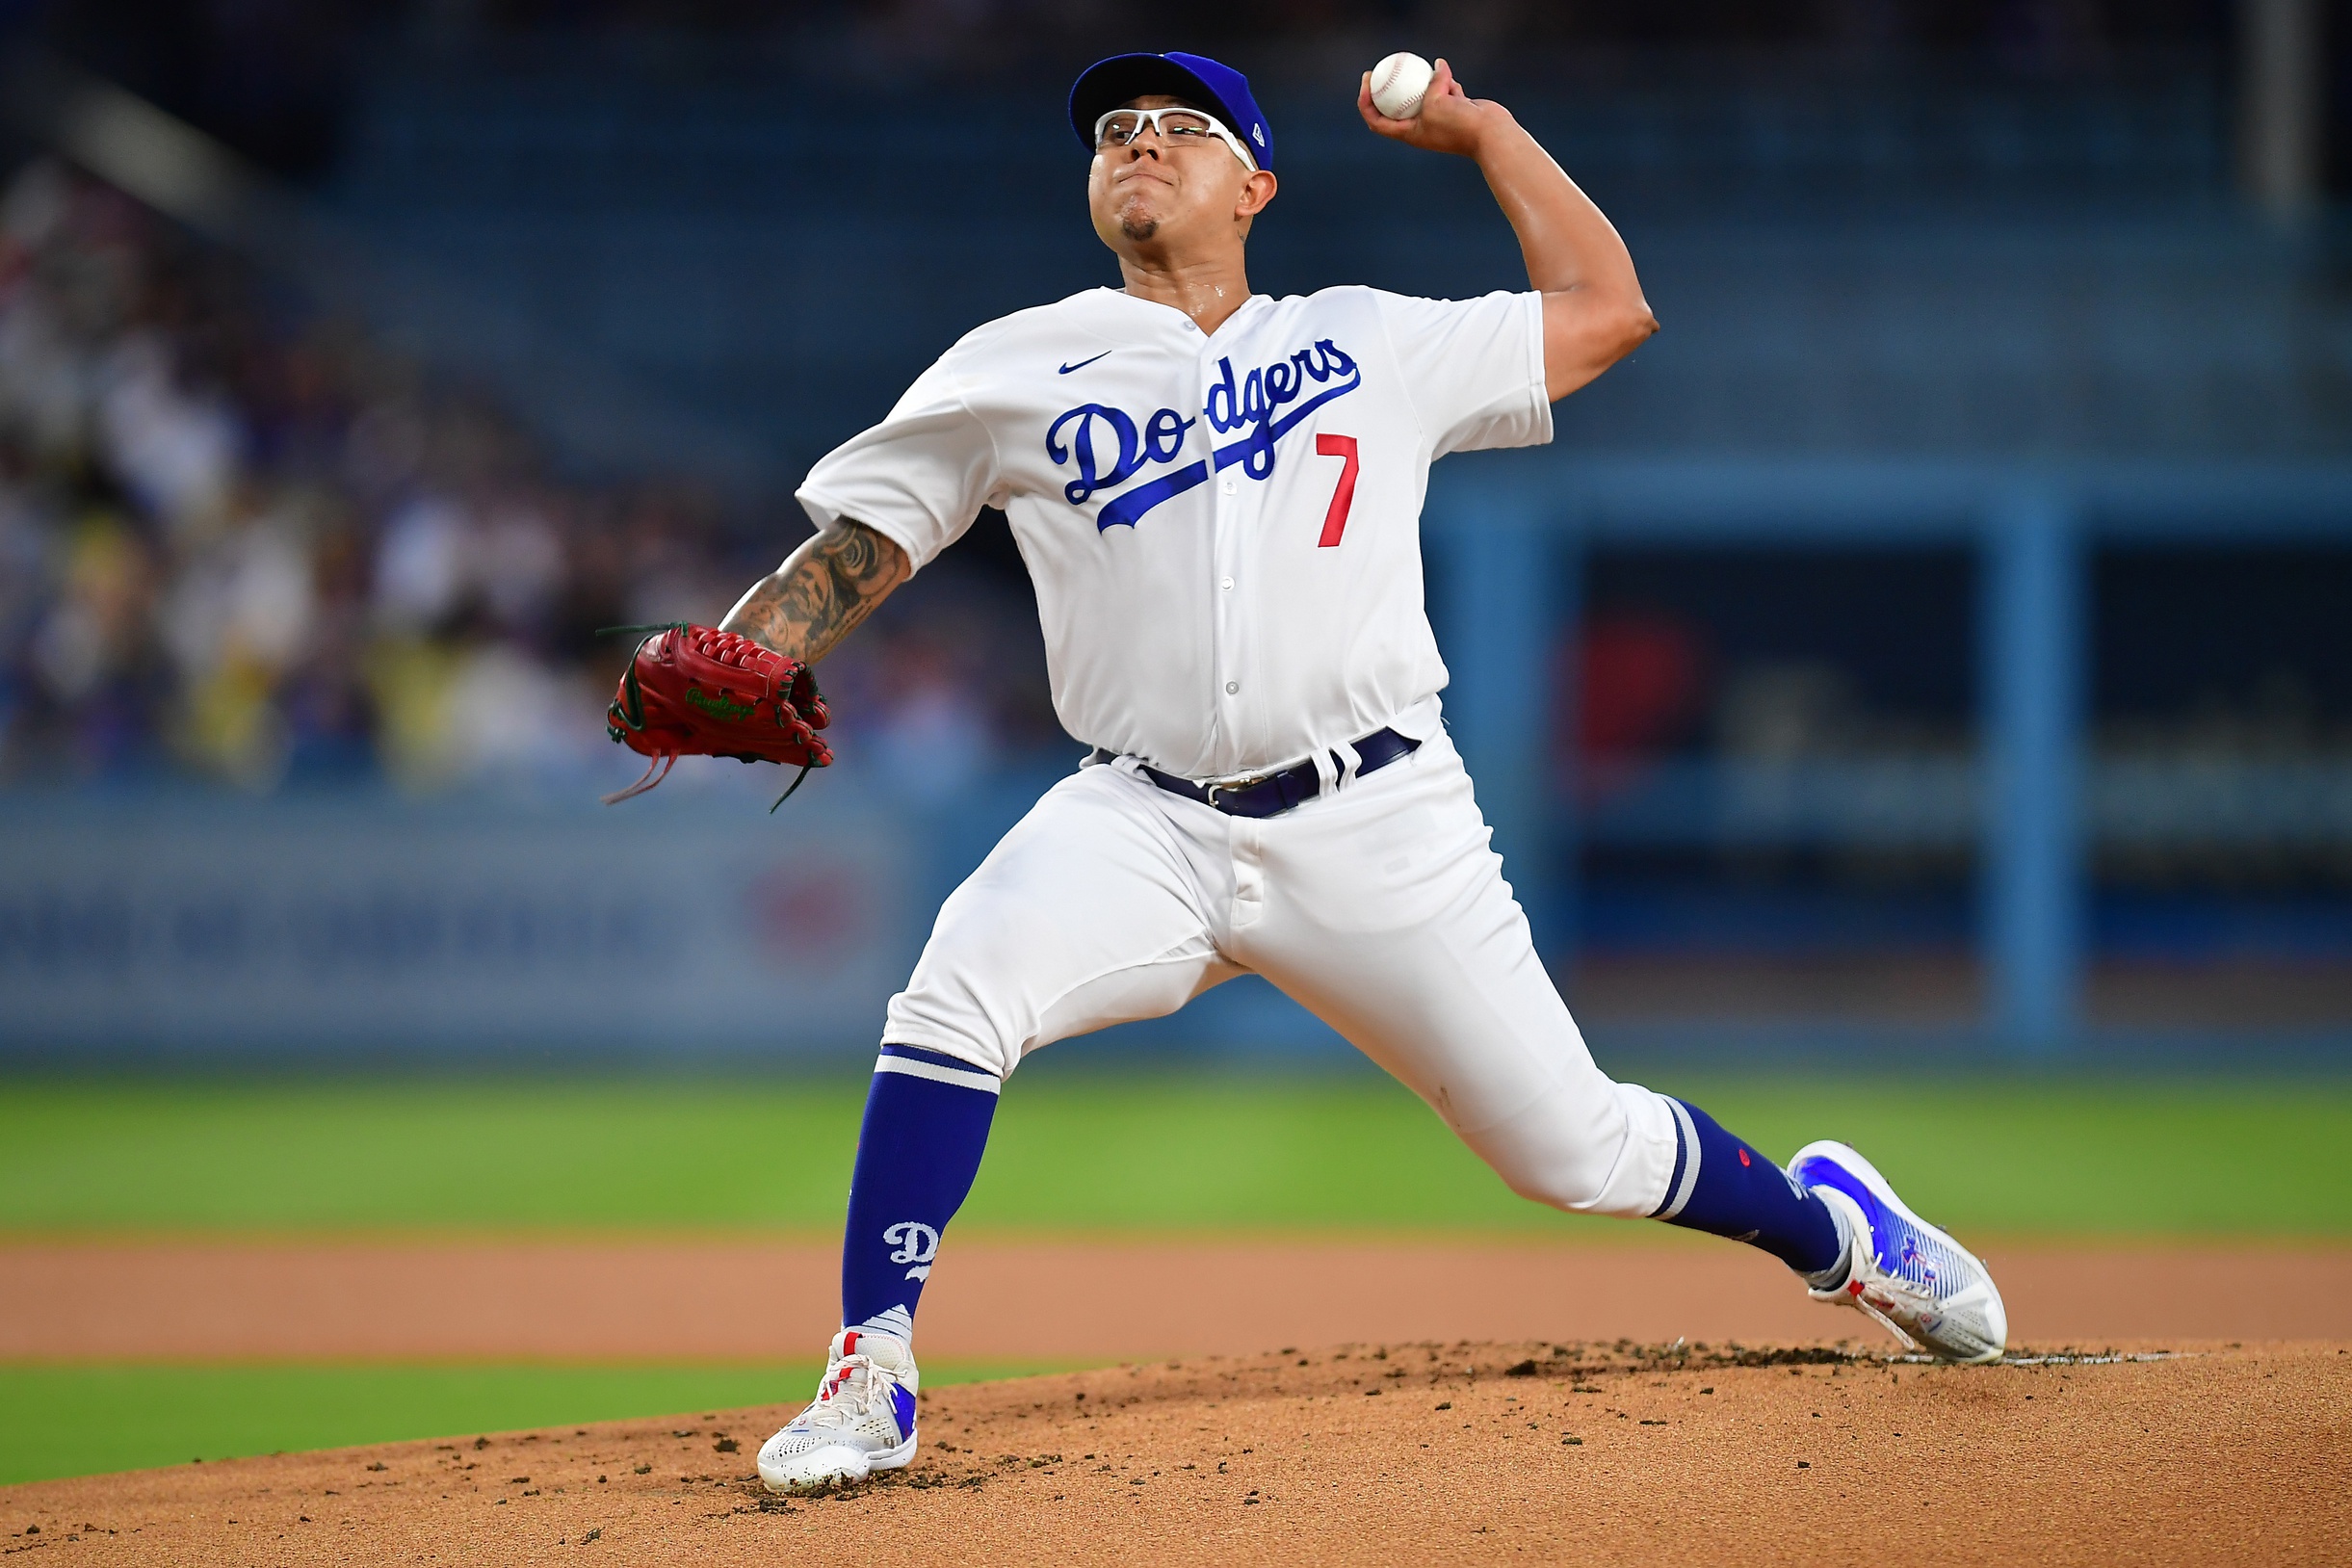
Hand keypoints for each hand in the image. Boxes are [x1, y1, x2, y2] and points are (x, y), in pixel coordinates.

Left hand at [1356, 58, 1512, 158]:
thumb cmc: (1458, 124)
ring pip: (1422, 94)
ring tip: (1422, 67)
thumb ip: (1433, 82)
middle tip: (1382, 67)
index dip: (1366, 102)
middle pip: (1395, 106)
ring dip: (1424, 81)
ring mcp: (1437, 118)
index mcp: (1408, 134)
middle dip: (1386, 87)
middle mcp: (1420, 127)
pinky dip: (1446, 82)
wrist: (1490, 134)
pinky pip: (1444, 90)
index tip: (1367, 81)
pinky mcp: (1453, 109)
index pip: (1377, 121)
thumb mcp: (1436, 102)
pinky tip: (1450, 77)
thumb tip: (1438, 65)